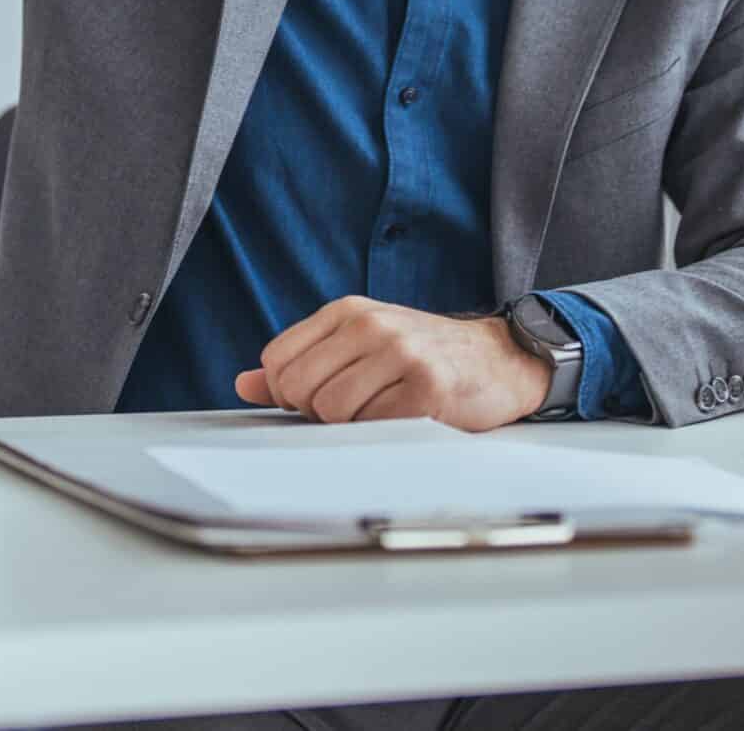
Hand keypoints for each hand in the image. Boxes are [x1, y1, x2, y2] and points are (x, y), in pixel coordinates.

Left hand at [233, 297, 550, 431]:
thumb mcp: (359, 346)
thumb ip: (302, 364)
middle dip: (319, 412)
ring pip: (332, 411)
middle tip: (360, 406)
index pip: (278, 362)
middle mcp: (371, 325)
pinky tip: (408, 416)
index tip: (324, 394)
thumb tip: (244, 384)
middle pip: (300, 389)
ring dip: (354, 425)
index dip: (292, 392)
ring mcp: (401, 353)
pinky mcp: (428, 388)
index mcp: (347, 311)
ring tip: (385, 409)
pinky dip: (384, 433)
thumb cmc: (423, 356)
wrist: (499, 359)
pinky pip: (374, 427)